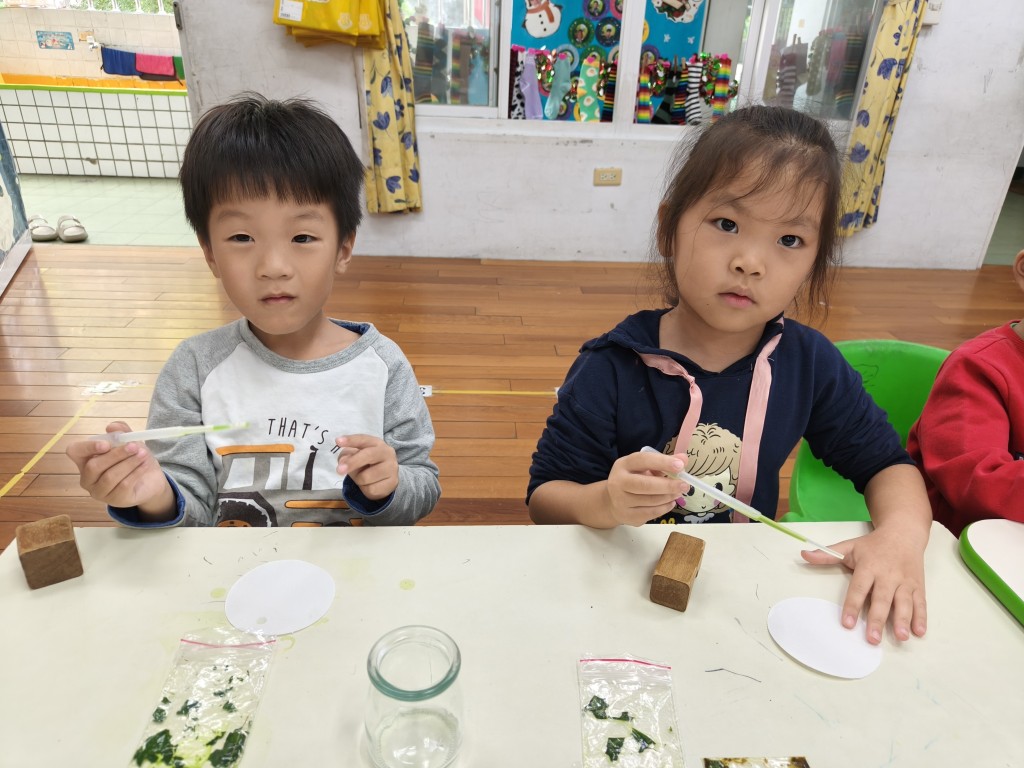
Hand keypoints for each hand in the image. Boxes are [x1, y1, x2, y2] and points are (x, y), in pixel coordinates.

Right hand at [66, 421, 170, 509]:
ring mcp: (99, 492)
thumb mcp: (129, 441)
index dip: (88, 447)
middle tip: (134, 446)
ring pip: (110, 477)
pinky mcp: (114, 500)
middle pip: (94, 466)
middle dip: (116, 455)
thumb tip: (111, 427)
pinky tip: (145, 465)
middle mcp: (87, 478)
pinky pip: (123, 485)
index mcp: (85, 460)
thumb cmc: (133, 459)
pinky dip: (136, 473)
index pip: (74, 452)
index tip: (106, 444)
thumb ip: (122, 432)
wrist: (150, 479)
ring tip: (143, 454)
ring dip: (129, 463)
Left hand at [336, 434, 398, 500]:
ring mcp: (392, 468)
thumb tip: (343, 463)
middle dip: (352, 462)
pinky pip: (371, 489)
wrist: (386, 477)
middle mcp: (387, 453)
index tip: (338, 441)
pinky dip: (365, 489)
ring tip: (362, 477)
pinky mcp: (393, 482)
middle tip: (339, 470)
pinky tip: (370, 484)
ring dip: (358, 479)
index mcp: (376, 443)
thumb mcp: (356, 456)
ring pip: (366, 477)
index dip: (351, 440)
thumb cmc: (368, 463)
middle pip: (368, 456)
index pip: (363, 439)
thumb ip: (347, 456)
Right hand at [605, 450, 688, 526]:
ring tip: (679, 493)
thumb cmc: (633, 479)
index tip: (680, 465)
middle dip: (668, 485)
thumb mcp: (644, 467)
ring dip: (669, 497)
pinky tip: (671, 502)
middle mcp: (618, 482)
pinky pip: (651, 513)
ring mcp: (621, 501)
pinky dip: (665, 508)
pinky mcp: (627, 516)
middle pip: (645, 485)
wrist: (612, 501)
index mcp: (623, 465)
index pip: (643, 460)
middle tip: (685, 485)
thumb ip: (663, 462)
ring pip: (650, 501)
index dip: (662, 462)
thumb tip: (684, 459)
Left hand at [801, 527, 927, 644]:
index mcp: (869, 566)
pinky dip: (922, 617)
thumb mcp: (849, 546)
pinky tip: (919, 632)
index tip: (847, 624)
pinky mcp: (918, 586)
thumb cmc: (873, 545)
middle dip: (878, 619)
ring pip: (904, 603)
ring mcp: (905, 581)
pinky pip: (920, 603)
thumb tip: (803, 554)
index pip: (859, 588)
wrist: (904, 533)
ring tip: (901, 637)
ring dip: (903, 620)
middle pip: (882, 599)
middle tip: (873, 639)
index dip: (852, 606)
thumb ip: (827, 554)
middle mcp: (888, 575)